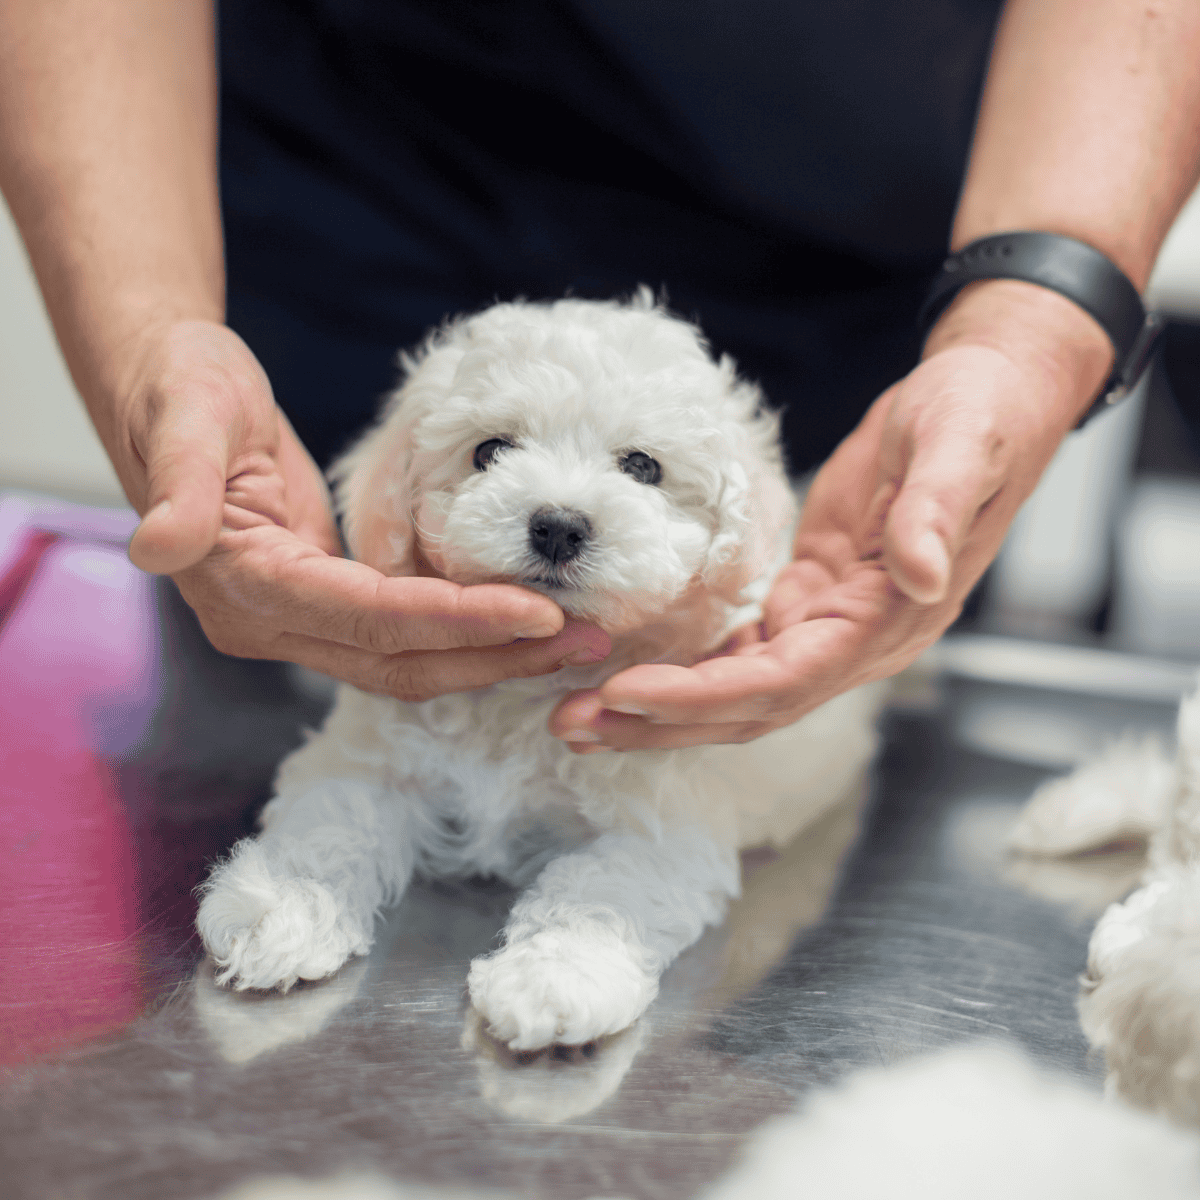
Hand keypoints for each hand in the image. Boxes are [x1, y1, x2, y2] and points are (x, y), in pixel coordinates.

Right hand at [119, 320, 609, 697]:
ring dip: (491, 656)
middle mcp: (268, 623)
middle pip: (399, 661)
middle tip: (584, 639)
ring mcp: (297, 622)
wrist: (170, 391)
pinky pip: (404, 638)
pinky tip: (523, 621)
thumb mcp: (183, 414)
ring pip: (408, 662)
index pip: (368, 618)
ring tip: (574, 638)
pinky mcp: (324, 607)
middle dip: (494, 654)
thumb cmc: (180, 389)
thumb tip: (159, 545)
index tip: (537, 612)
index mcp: (242, 585)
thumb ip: (179, 481)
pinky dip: (465, 635)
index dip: (454, 619)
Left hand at [550, 281, 1110, 750]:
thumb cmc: (979, 415)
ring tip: (582, 715)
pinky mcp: (808, 601)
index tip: (629, 694)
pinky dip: (687, 671)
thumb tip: (918, 576)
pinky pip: (742, 655)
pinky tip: (633, 676)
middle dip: (662, 720)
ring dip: (663, 708)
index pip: (786, 680)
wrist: (988, 399)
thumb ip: (937, 510)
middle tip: (574, 724)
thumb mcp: (962, 445)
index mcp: (891, 616)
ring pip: (739, 691)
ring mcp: (832, 626)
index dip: (706, 696)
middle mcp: (858, 639)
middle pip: (750, 706)